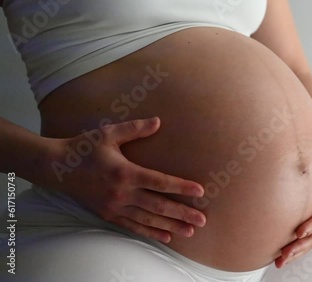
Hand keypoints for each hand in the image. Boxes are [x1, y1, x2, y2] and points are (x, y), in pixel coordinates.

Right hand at [50, 117, 205, 243]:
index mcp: (125, 172)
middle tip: (202, 221)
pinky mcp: (108, 214)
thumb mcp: (109, 133)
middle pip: (159, 205)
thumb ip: (135, 128)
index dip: (181, 187)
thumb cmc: (85, 148)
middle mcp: (122, 193)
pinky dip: (150, 232)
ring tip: (190, 232)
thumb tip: (158, 121)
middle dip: (182, 213)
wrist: (57, 168)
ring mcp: (115, 206)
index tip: (200, 192)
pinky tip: (166, 236)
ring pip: (148, 219)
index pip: (160, 182)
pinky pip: (133, 226)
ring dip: (171, 225)